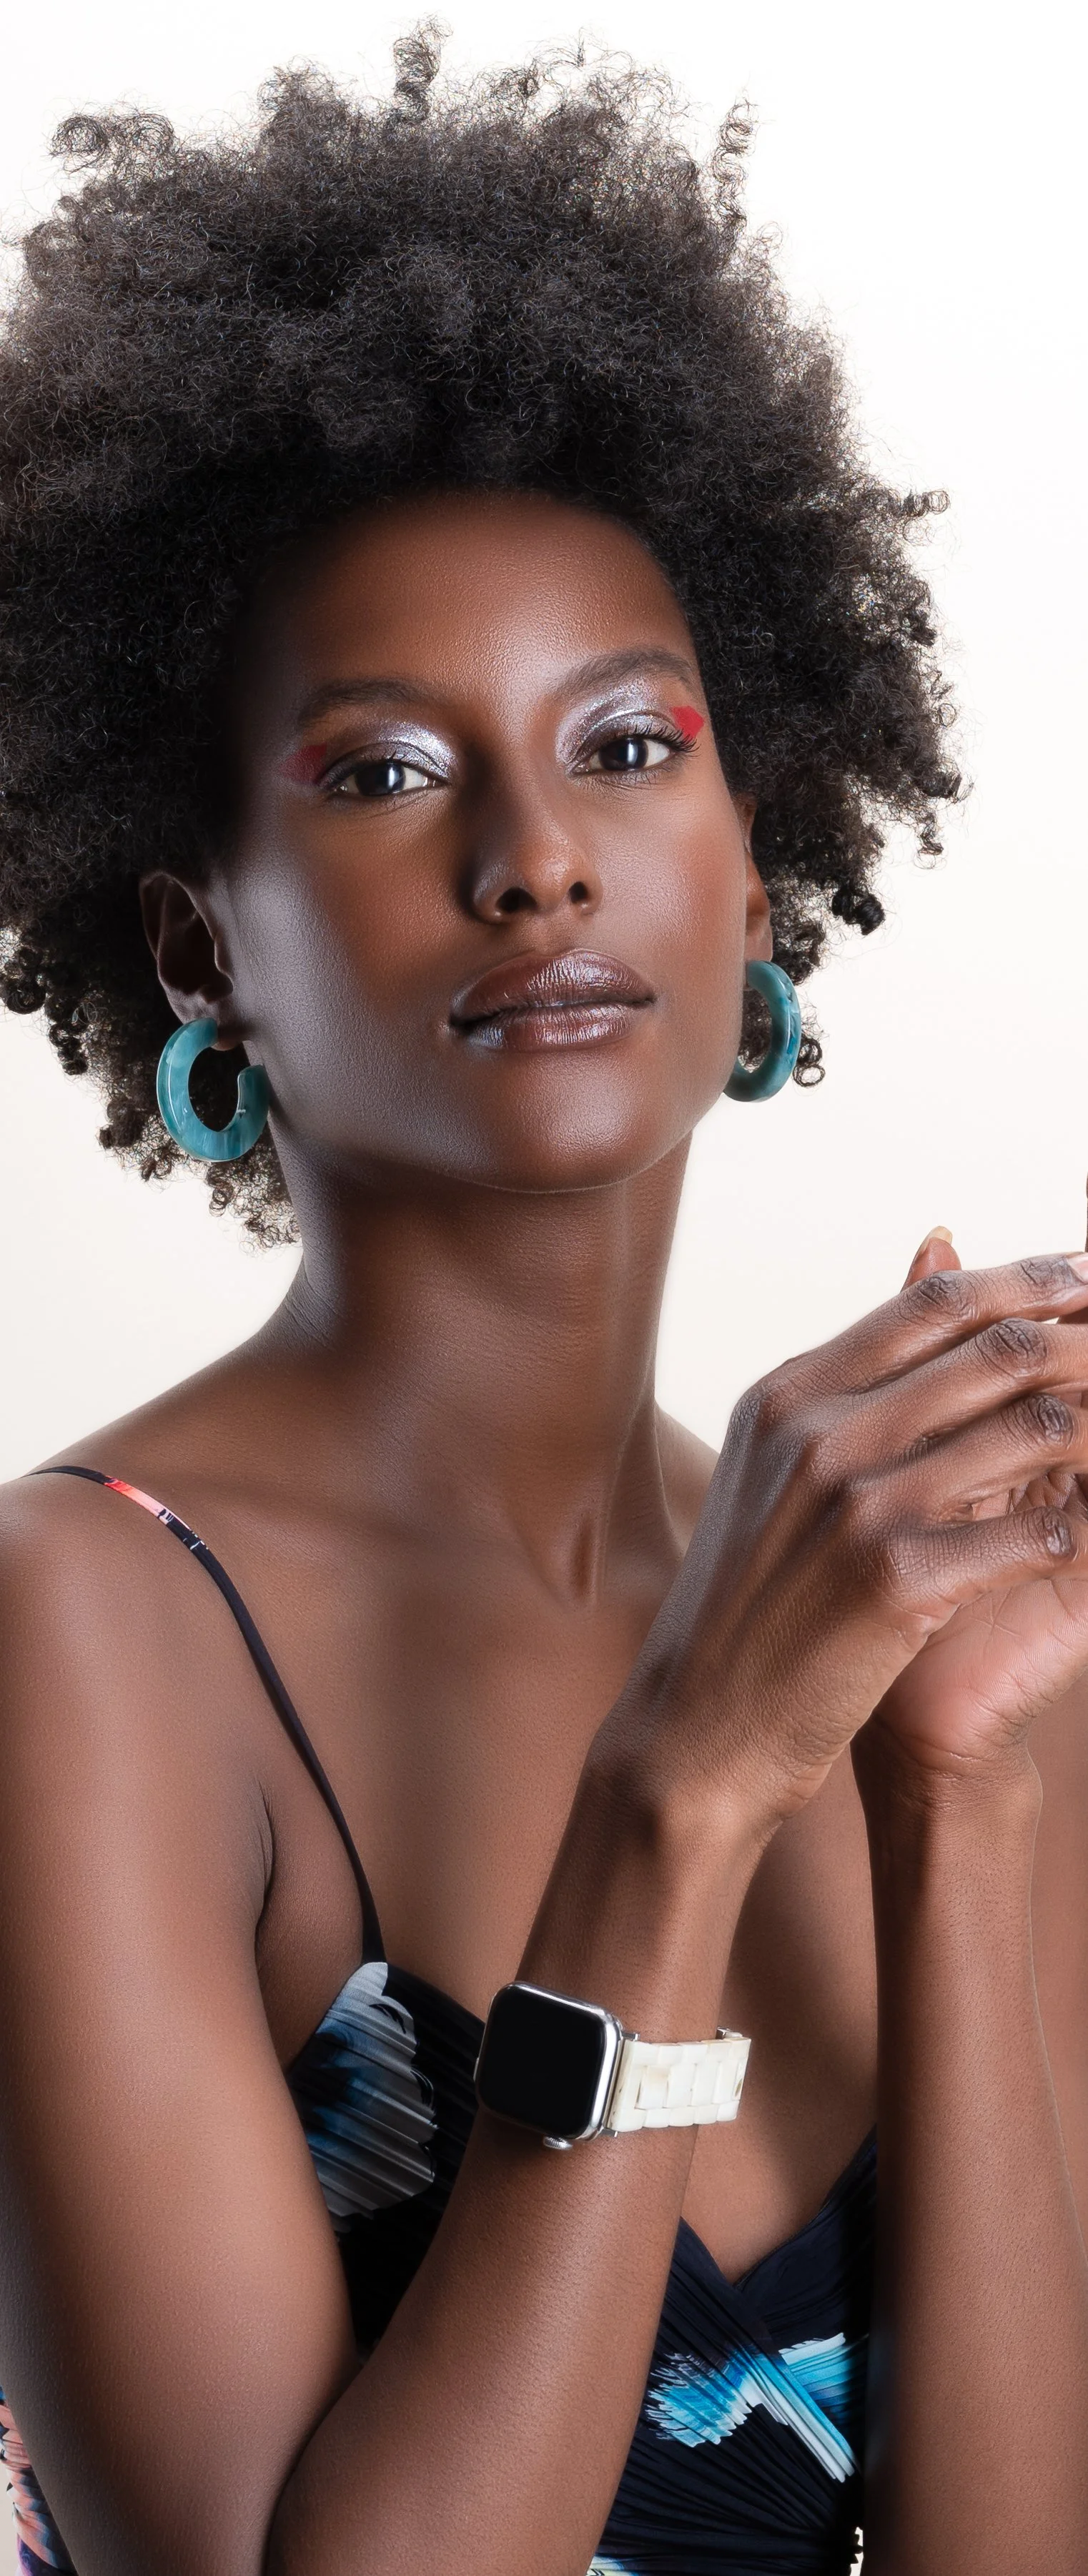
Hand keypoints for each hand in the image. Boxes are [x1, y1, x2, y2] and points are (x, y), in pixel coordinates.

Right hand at [603, 1247, 1087, 1837]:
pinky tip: (1078, 1535)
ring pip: (1029, 1429)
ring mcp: (856, 1504)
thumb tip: (941, 1244)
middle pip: (991, 1350)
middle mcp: (819, 1433)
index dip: (1027, 1280)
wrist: (701, 1726)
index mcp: (790, 1394)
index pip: (933, 1305)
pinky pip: (1029, 1534)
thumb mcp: (779, 1466)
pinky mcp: (894, 1580)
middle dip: (1083, 1337)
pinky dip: (1070, 1530)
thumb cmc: (752, 1601)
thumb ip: (857, 1375)